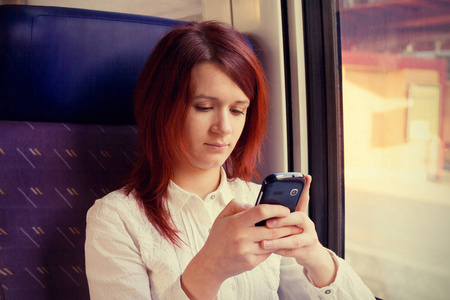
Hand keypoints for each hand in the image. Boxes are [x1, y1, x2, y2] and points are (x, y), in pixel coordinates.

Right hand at [181, 199, 299, 298]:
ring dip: (283, 238)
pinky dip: (272, 248)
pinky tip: (276, 244)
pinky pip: (267, 254)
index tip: (285, 209)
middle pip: (272, 230)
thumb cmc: (218, 237)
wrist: (210, 264)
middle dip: (287, 226)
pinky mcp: (250, 263)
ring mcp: (246, 251)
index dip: (276, 209)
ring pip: (272, 243)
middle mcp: (241, 237)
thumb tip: (253, 204)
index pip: (260, 212)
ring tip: (292, 232)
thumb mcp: (221, 217)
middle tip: (296, 222)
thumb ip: (236, 205)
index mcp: (236, 223)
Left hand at [260, 175, 336, 286]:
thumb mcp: (289, 221)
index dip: (305, 189)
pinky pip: (292, 252)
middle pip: (299, 218)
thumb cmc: (292, 234)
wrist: (310, 254)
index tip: (301, 180)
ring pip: (295, 240)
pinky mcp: (306, 253)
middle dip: (283, 220)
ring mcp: (309, 239)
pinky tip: (268, 251)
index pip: (304, 199)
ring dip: (278, 241)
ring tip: (263, 243)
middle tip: (267, 223)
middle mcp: (308, 224)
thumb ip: (277, 213)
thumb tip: (254, 205)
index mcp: (302, 214)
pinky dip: (279, 251)